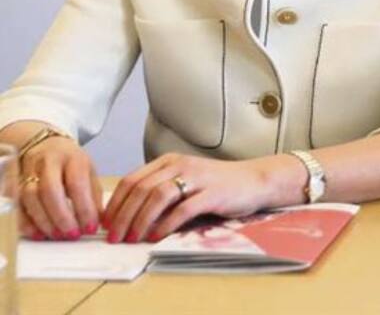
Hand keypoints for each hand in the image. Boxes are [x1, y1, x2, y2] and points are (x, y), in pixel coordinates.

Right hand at [18, 136, 101, 239]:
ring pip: (31, 198)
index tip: (91, 227)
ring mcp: (28, 173)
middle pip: (50, 190)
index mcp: (72, 158)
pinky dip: (27, 223)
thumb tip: (98, 220)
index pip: (77, 183)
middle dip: (62, 216)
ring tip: (58, 235)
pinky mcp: (16, 185)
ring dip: (45, 221)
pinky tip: (39, 234)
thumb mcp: (88, 171)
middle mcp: (48, 163)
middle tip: (73, 234)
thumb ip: (93, 195)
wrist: (46, 145)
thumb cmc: (70, 162)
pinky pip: (18, 205)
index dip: (84, 208)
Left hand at [103, 153, 287, 242]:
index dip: (114, 203)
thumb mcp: (185, 180)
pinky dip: (165, 225)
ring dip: (139, 221)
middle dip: (122, 216)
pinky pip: (182, 210)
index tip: (106, 224)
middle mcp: (180, 165)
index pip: (131, 180)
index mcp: (169, 160)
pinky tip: (156, 236)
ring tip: (131, 238)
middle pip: (140, 189)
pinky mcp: (211, 193)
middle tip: (114, 237)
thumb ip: (160, 189)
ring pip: (157, 197)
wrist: (255, 180)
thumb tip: (127, 214)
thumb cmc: (217, 184)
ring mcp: (197, 177)